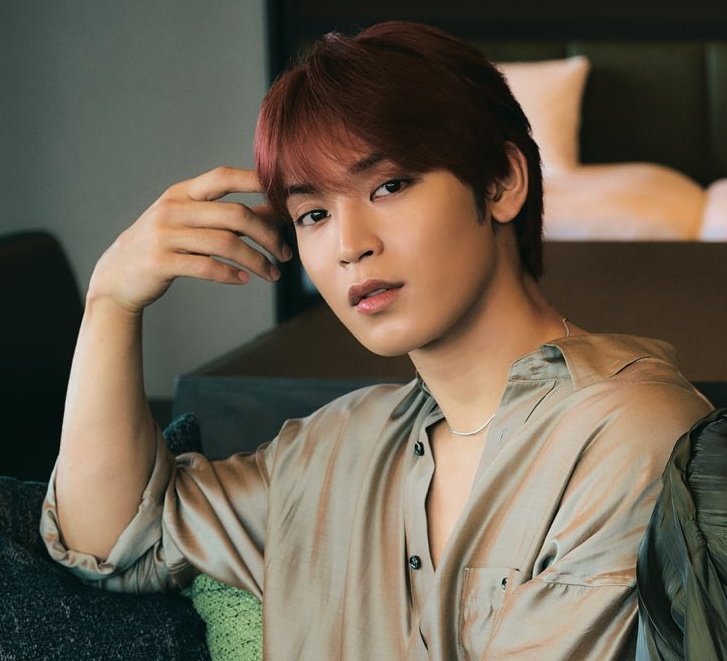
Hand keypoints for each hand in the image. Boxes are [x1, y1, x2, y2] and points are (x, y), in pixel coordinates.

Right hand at [89, 167, 289, 313]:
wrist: (117, 276)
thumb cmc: (164, 246)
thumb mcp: (191, 223)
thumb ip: (228, 217)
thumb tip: (273, 210)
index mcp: (182, 193)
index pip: (223, 177)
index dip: (255, 180)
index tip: (284, 194)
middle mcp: (173, 209)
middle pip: (235, 214)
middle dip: (268, 235)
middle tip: (286, 253)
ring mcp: (165, 235)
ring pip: (225, 243)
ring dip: (256, 260)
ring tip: (273, 274)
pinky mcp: (160, 262)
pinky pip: (206, 266)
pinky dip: (231, 273)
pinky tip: (245, 280)